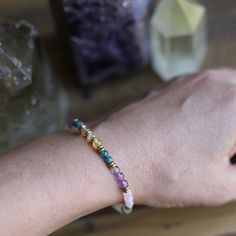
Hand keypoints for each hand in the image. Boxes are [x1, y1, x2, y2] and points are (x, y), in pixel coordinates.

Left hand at [96, 69, 235, 207]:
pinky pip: (203, 88)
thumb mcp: (220, 185)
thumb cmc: (164, 171)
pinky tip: (192, 126)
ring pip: (227, 90)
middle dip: (234, 130)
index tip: (228, 158)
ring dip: (227, 112)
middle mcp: (217, 82)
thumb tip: (233, 158)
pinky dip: (209, 103)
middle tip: (224, 149)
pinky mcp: (171, 83)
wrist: (114, 154)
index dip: (234, 149)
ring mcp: (191, 79)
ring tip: (211, 139)